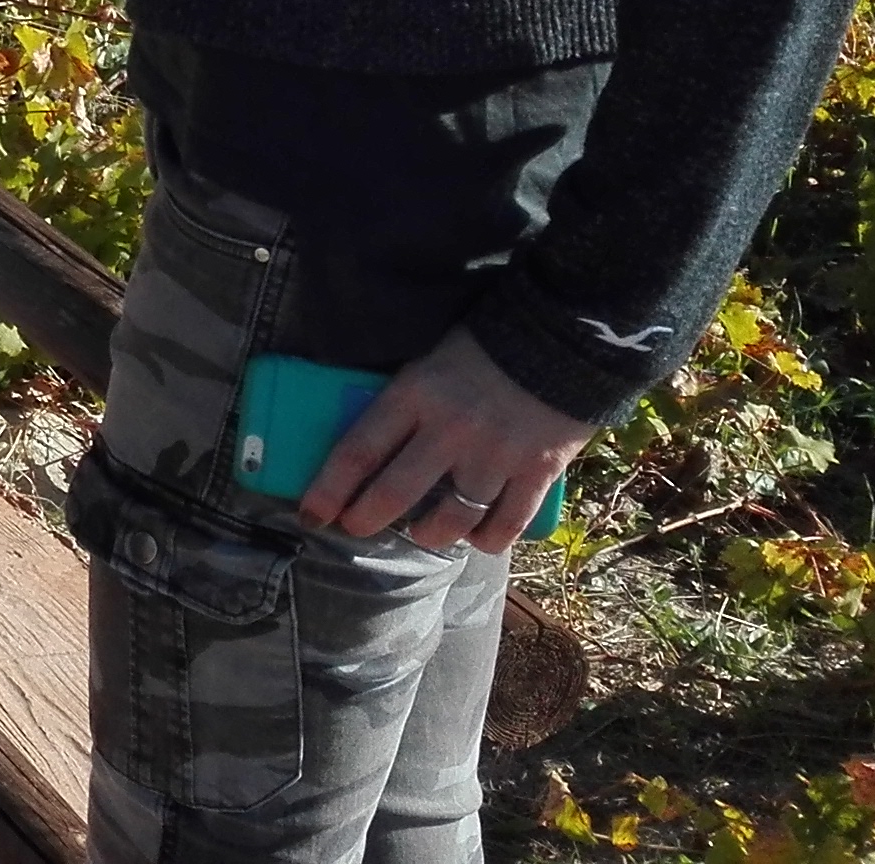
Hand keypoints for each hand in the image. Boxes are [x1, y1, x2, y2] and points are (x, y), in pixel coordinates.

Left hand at [300, 327, 594, 554]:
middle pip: (396, 492)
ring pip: (451, 518)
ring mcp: (495, 455)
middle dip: (367, 519)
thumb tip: (370, 447)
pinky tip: (477, 538)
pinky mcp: (538, 472)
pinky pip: (506, 524)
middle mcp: (450, 430)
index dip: (329, 488)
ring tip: (422, 534)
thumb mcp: (428, 363)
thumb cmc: (484, 347)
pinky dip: (487, 539)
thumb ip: (403, 403)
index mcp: (415, 394)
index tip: (311, 513)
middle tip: (355, 528)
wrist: (563, 336)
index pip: (358, 450)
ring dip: (429, 535)